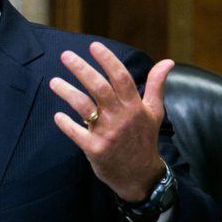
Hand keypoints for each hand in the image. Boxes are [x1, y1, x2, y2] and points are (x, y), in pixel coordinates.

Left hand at [49, 42, 173, 202]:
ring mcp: (108, 133)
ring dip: (68, 92)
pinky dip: (66, 124)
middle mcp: (121, 117)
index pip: (121, 77)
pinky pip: (77, 133)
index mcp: (134, 106)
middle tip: (65, 55)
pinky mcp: (95, 149)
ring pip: (84, 107)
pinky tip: (57, 115)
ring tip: (53, 81)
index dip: (108, 60)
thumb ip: (156, 85)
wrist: (141, 175)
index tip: (94, 46)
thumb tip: (167, 62)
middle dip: (82, 69)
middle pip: (100, 87)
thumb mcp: (154, 112)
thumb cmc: (143, 138)